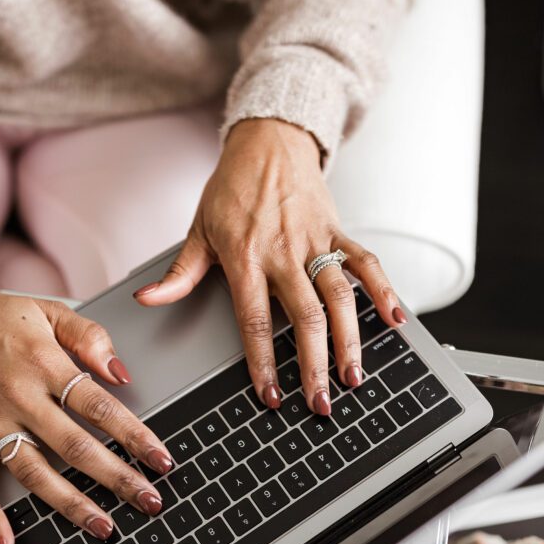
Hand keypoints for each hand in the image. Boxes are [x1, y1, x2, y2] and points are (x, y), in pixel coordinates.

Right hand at [0, 265, 171, 543]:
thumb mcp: (48, 311)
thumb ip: (89, 337)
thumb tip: (121, 372)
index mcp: (43, 364)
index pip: (100, 407)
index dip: (135, 436)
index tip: (161, 459)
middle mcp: (17, 396)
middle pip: (75, 447)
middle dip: (117, 478)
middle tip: (149, 501)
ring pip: (34, 472)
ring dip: (70, 504)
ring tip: (102, 526)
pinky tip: (8, 543)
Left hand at [133, 118, 405, 414]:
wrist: (269, 140)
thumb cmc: (232, 187)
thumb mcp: (198, 229)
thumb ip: (179, 272)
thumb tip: (148, 300)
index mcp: (245, 258)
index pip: (255, 321)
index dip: (264, 363)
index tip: (272, 395)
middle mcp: (284, 252)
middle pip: (304, 317)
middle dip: (314, 365)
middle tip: (321, 403)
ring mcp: (315, 242)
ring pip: (339, 297)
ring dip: (350, 341)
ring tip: (354, 377)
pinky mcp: (338, 231)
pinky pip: (365, 263)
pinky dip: (382, 290)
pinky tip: (395, 320)